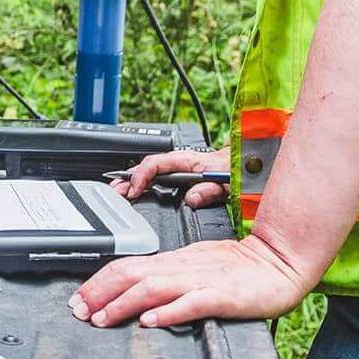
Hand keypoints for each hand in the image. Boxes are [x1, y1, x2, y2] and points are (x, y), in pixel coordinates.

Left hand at [67, 236, 309, 327]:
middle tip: (79, 310)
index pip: (127, 266)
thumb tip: (130, 289)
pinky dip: (169, 311)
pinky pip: (192, 302)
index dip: (99, 281)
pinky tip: (151, 320)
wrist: (279, 262)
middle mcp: (183, 267)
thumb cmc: (239, 267)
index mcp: (174, 260)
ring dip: (124, 303)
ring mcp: (202, 279)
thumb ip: (164, 276)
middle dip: (101, 292)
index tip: (79, 298)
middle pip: (132, 274)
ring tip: (103, 317)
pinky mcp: (223, 295)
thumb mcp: (194, 265)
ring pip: (155, 286)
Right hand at [110, 149, 230, 204]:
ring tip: (117, 191)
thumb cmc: (236, 170)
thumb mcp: (227, 183)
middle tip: (113, 192)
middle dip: (127, 179)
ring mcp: (179, 167)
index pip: (154, 164)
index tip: (133, 192)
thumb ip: (210, 190)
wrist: (245, 163)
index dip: (140, 177)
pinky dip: (142, 183)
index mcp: (187, 160)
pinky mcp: (181, 174)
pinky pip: (157, 176)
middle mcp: (180, 162)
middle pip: (146, 167)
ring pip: (149, 171)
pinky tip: (136, 190)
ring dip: (132, 180)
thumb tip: (192, 197)